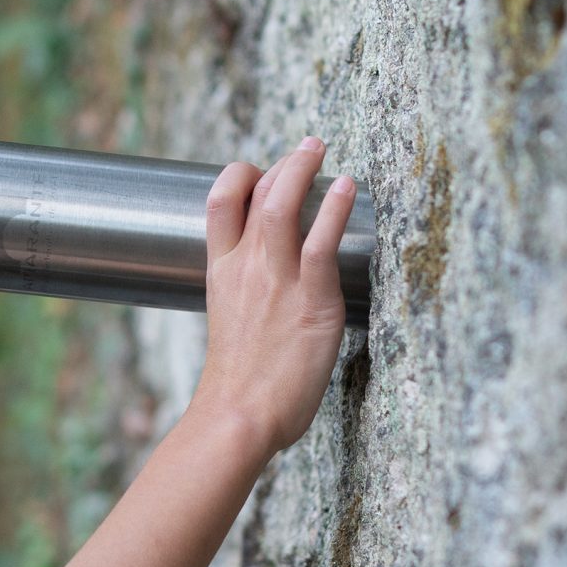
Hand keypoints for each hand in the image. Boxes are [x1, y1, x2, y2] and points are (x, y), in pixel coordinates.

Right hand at [193, 140, 358, 454]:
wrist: (238, 417)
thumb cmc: (238, 389)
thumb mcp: (230, 329)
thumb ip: (247, 303)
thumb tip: (265, 302)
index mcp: (221, 275)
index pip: (220, 204)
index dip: (240, 177)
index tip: (262, 172)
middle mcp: (245, 268)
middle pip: (256, 193)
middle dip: (283, 163)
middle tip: (307, 149)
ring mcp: (276, 282)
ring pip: (283, 205)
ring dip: (303, 169)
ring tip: (320, 149)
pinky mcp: (311, 301)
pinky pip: (322, 243)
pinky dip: (335, 209)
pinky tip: (347, 187)